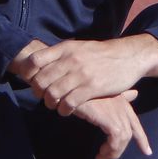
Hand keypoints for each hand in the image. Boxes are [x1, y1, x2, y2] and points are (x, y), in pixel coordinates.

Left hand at [11, 35, 157, 116]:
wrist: (129, 56)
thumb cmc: (102, 54)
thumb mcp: (79, 47)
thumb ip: (61, 54)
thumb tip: (40, 63)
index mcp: (66, 48)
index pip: (35, 60)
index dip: (28, 73)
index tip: (31, 81)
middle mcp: (71, 60)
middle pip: (41, 81)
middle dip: (39, 92)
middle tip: (44, 97)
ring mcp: (81, 74)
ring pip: (53, 94)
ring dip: (51, 103)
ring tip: (55, 105)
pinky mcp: (92, 88)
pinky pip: (69, 103)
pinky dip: (64, 110)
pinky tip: (67, 111)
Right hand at [73, 91, 151, 158]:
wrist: (66, 88)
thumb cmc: (77, 91)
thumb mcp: (97, 94)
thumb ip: (115, 97)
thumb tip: (134, 94)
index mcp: (119, 99)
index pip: (134, 121)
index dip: (141, 137)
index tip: (147, 151)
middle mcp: (120, 104)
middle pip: (131, 130)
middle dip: (129, 146)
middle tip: (118, 158)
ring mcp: (116, 111)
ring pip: (123, 138)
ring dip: (113, 152)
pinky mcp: (109, 118)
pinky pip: (116, 141)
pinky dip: (110, 151)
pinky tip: (100, 155)